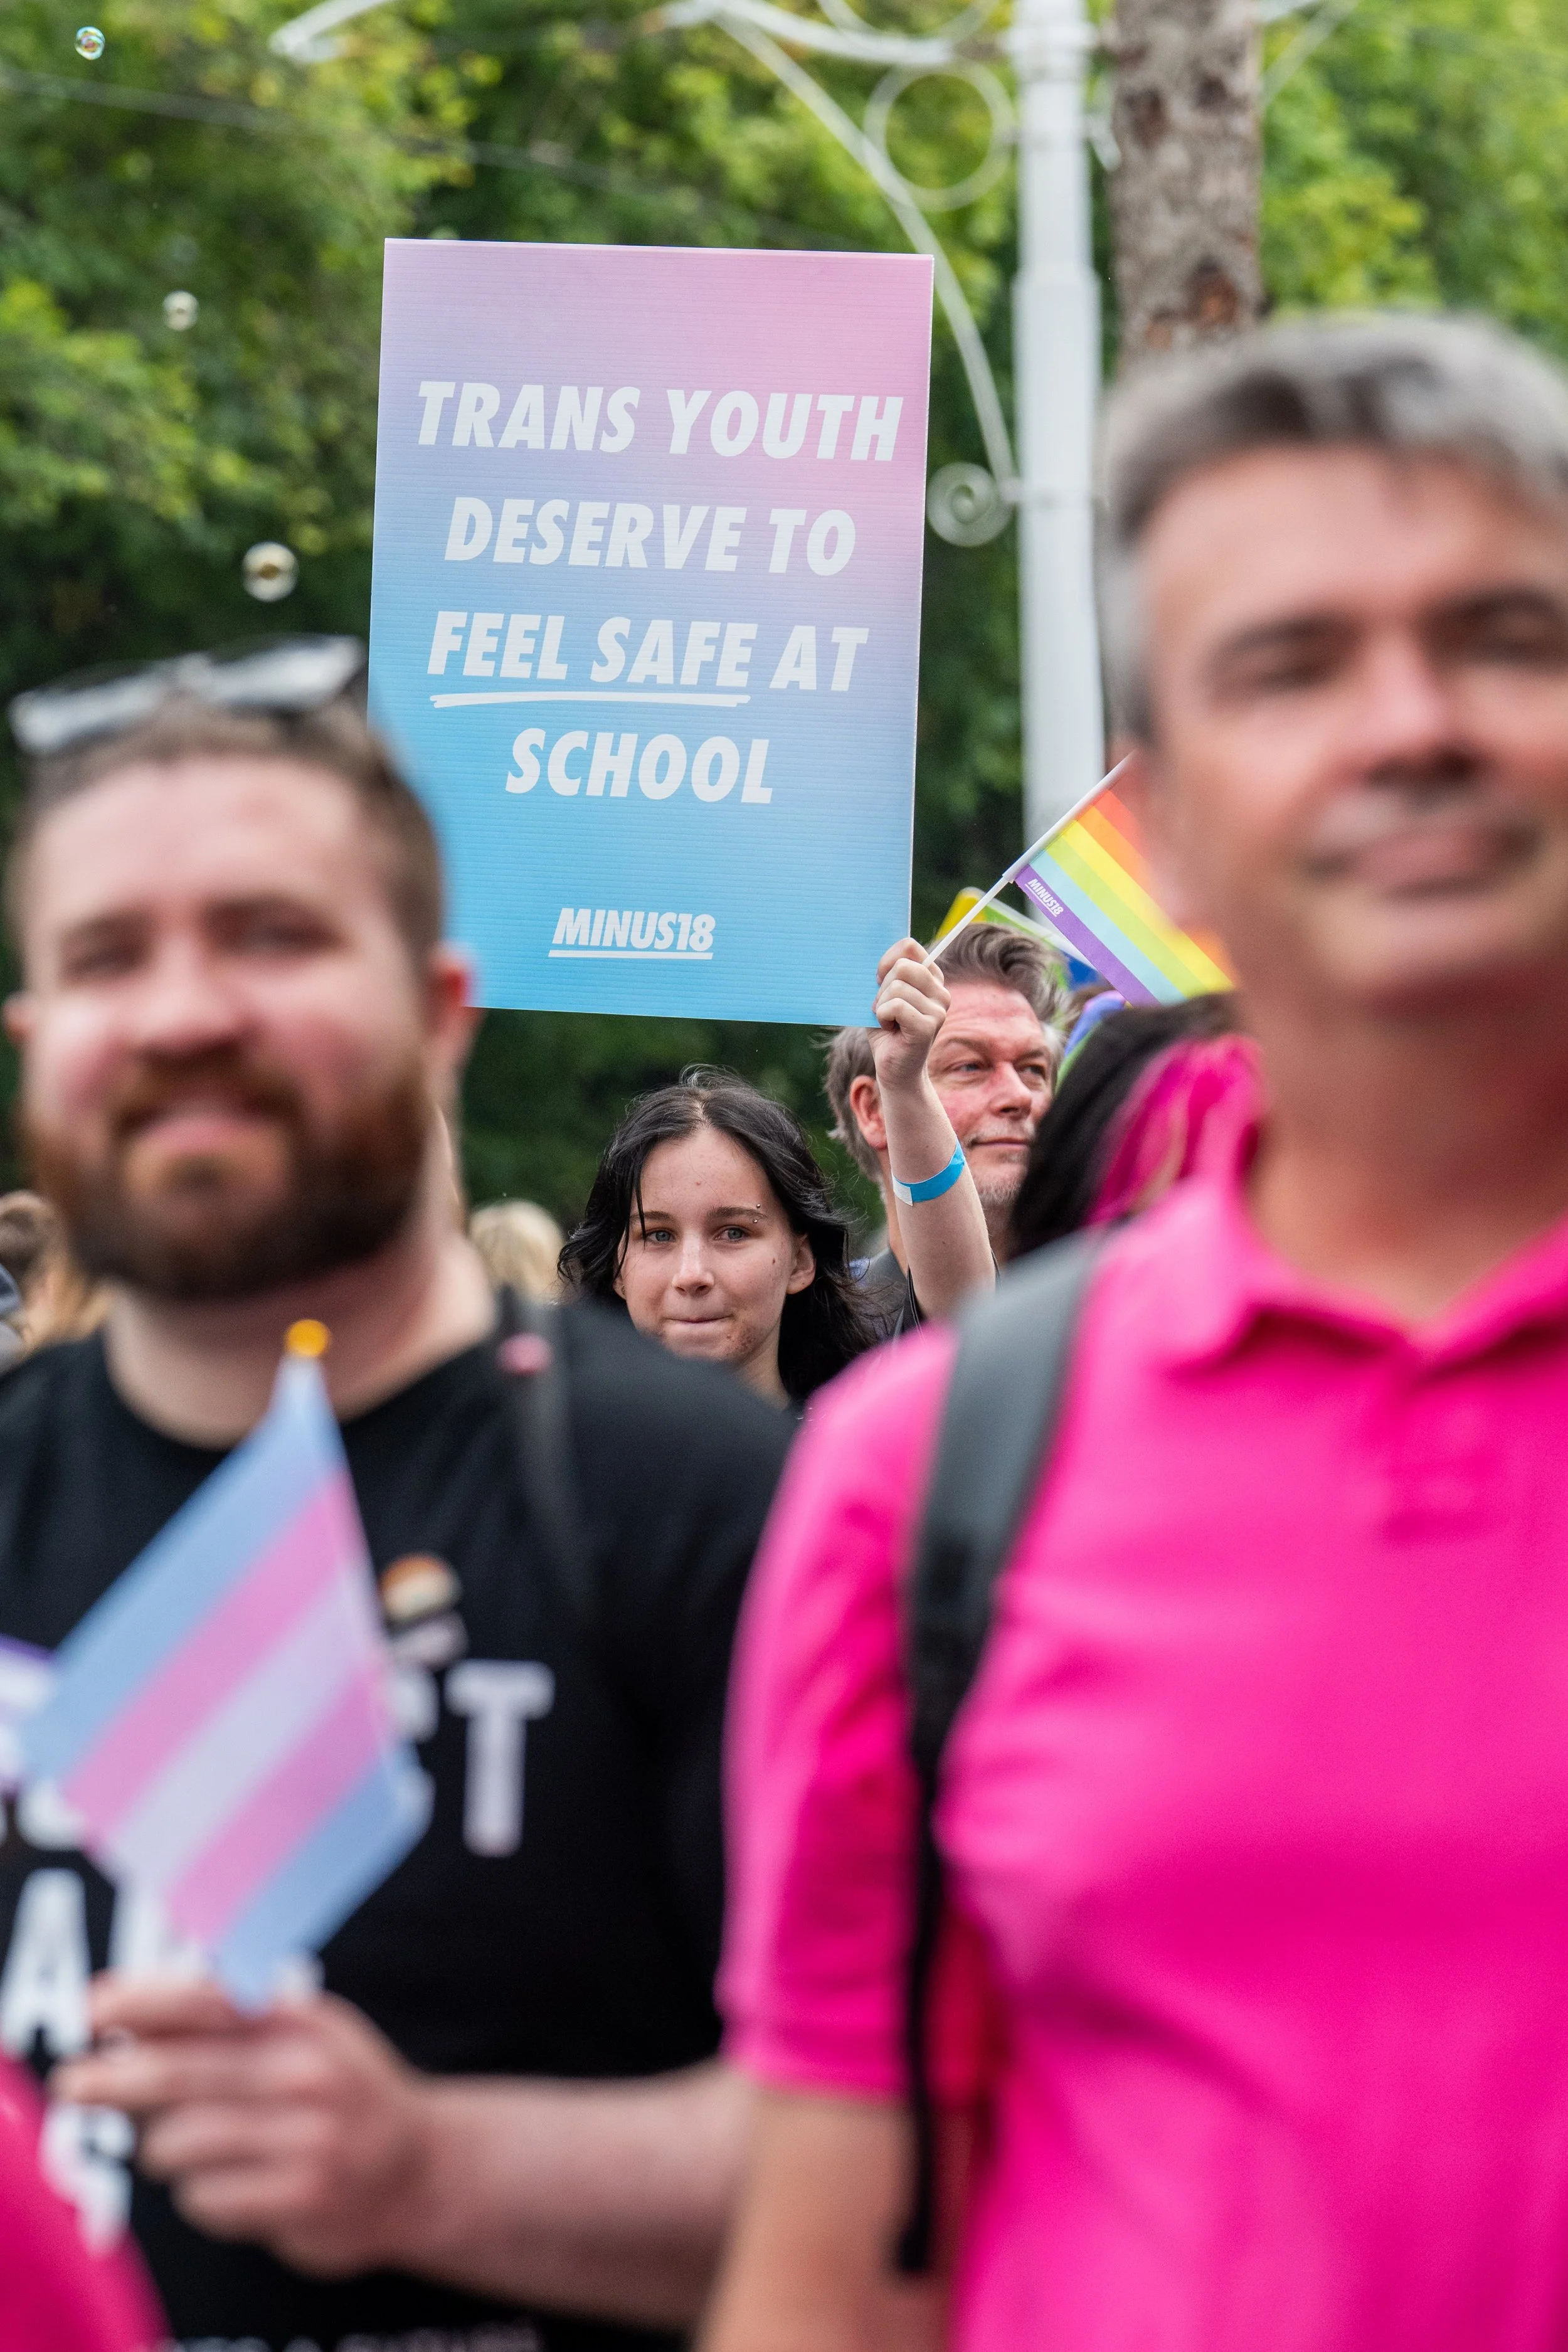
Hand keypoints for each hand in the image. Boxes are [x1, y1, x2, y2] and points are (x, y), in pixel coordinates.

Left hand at [54, 1973, 432, 2277]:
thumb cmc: (336, 2093)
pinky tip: (229, 2182)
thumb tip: (123, 2019)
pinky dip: (200, 2192)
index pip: (211, 1998)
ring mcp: (307, 2136)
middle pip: (182, 2072)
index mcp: (300, 2021)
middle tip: (74, 2083)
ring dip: (164, 2146)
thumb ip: (223, 2025)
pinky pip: (205, 2198)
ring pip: (182, 2142)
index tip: (96, 2007)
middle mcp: (306, 2071)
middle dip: (116, 2078)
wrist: (418, 2167)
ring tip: (184, 2144)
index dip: (146, 1999)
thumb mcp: (298, 2037)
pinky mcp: (301, 2197)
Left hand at [871, 938, 950, 1099]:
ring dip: (881, 1006)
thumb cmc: (887, 1030)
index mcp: (932, 979)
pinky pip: (896, 1006)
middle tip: (885, 1009)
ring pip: (896, 987)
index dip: (886, 961)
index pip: (909, 946)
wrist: (894, 1068)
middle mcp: (941, 992)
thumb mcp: (883, 995)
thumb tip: (882, 956)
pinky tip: (890, 1029)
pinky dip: (882, 1017)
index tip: (880, 980)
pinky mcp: (928, 1026)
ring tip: (888, 1022)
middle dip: (882, 988)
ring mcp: (938, 1009)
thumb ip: (886, 973)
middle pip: (902, 966)